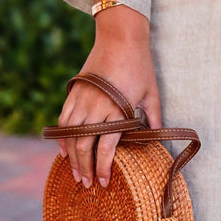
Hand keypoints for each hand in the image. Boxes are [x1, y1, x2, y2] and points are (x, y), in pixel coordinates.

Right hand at [57, 6, 160, 188]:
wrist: (120, 37)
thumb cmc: (139, 65)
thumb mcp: (152, 93)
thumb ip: (153, 118)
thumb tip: (159, 138)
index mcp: (117, 111)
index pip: (106, 148)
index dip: (103, 168)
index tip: (103, 182)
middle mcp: (96, 108)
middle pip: (84, 146)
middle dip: (84, 168)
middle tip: (86, 183)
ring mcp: (82, 100)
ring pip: (70, 136)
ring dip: (70, 157)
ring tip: (74, 172)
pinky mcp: (74, 92)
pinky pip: (63, 120)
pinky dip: (61, 137)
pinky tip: (64, 150)